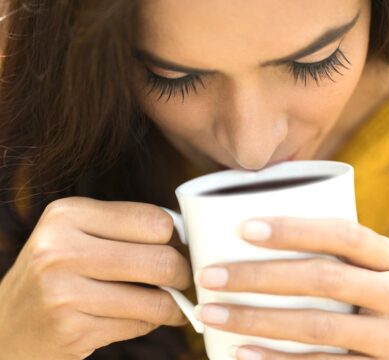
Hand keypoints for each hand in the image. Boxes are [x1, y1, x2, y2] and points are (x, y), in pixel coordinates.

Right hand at [0, 197, 190, 359]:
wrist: (8, 323)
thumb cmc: (59, 271)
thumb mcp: (78, 232)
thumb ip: (126, 227)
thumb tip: (185, 234)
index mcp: (69, 214)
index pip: (154, 221)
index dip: (176, 236)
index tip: (180, 246)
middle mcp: (61, 250)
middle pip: (160, 260)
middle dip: (182, 272)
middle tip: (182, 277)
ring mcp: (63, 293)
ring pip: (156, 300)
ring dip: (174, 304)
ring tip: (172, 302)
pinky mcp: (70, 330)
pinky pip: (138, 325)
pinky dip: (150, 322)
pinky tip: (144, 317)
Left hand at [195, 217, 388, 358]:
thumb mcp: (380, 272)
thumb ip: (339, 256)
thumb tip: (257, 236)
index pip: (344, 233)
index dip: (294, 229)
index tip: (243, 228)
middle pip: (323, 279)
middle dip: (259, 276)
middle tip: (210, 275)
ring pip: (318, 327)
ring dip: (257, 321)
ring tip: (212, 314)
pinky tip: (240, 353)